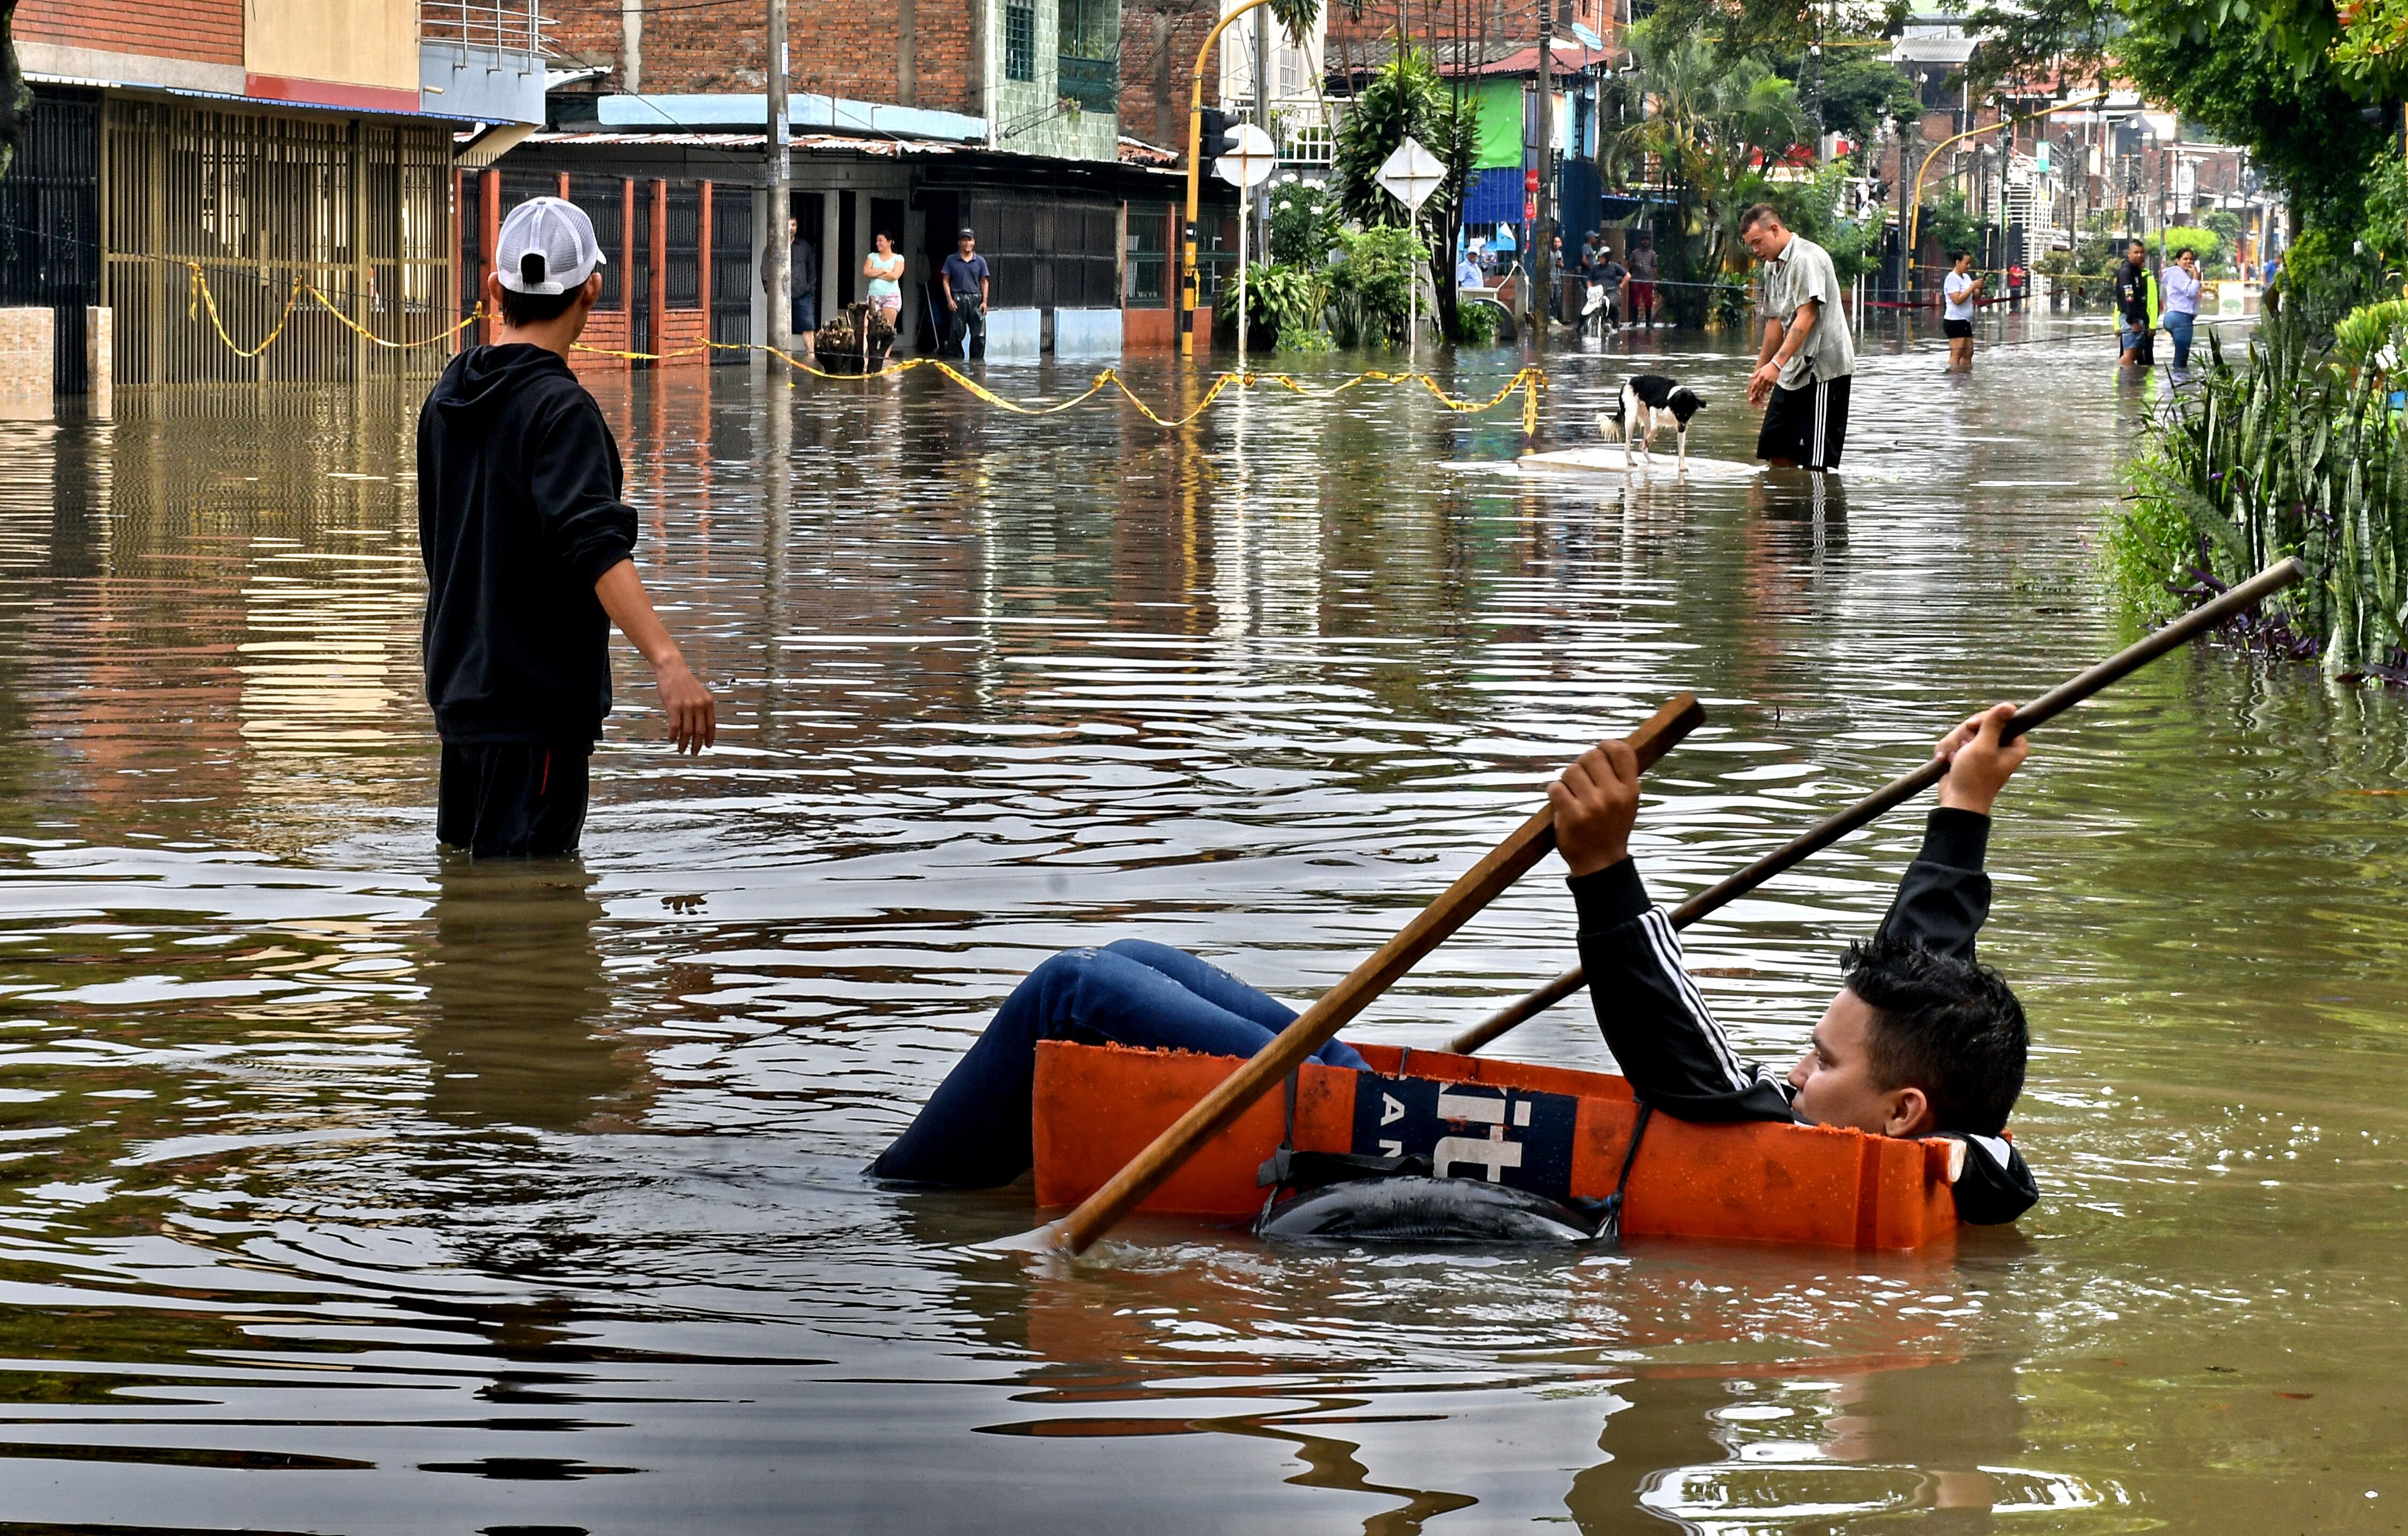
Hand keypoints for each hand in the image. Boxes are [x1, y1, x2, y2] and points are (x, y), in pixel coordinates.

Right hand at [654, 658, 716, 754]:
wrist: (672, 668)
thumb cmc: (683, 680)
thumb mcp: (699, 693)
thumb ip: (701, 707)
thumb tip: (700, 725)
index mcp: (708, 702)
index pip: (712, 725)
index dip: (710, 737)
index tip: (708, 745)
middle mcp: (699, 705)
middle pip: (700, 731)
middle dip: (697, 744)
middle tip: (694, 752)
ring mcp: (687, 706)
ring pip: (687, 731)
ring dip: (684, 743)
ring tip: (682, 749)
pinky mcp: (673, 706)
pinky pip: (674, 726)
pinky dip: (673, 736)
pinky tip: (671, 740)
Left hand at [1549, 739, 1640, 876]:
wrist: (1601, 864)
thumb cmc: (1611, 828)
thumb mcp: (1626, 802)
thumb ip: (1619, 777)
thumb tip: (1604, 748)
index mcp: (1630, 790)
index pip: (1621, 751)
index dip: (1607, 745)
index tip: (1600, 751)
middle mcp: (1613, 796)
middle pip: (1591, 756)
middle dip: (1582, 765)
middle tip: (1582, 781)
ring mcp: (1592, 805)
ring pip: (1571, 771)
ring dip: (1567, 780)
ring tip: (1573, 795)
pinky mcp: (1571, 815)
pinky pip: (1555, 787)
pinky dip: (1554, 792)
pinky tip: (1561, 802)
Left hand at [1747, 360, 1779, 404]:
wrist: (1776, 365)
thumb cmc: (1767, 367)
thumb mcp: (1760, 370)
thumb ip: (1755, 374)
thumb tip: (1750, 377)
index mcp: (1760, 376)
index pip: (1755, 384)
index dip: (1753, 389)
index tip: (1751, 392)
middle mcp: (1764, 379)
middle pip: (1759, 387)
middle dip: (1756, 393)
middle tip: (1753, 397)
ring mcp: (1769, 380)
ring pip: (1764, 388)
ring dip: (1761, 393)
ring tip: (1759, 396)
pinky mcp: (1773, 381)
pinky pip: (1770, 387)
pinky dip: (1767, 390)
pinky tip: (1766, 392)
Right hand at [1934, 702, 2026, 814]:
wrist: (1957, 802)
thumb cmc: (1974, 778)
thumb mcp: (1983, 747)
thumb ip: (1994, 724)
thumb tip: (2010, 705)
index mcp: (2014, 745)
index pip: (1998, 717)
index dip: (1981, 720)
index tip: (1971, 728)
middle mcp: (2000, 747)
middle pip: (1978, 723)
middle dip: (1963, 735)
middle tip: (1962, 748)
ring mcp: (1983, 751)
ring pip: (1963, 732)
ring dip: (1953, 744)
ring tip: (1953, 759)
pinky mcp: (1967, 756)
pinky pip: (1954, 743)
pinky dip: (1947, 751)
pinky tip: (1945, 761)